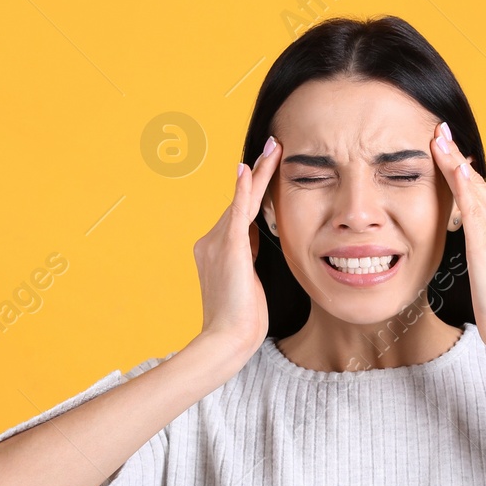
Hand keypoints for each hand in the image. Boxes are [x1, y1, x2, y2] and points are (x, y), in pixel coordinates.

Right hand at [192, 135, 280, 361]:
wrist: (227, 340)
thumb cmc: (241, 320)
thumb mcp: (247, 281)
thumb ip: (247, 255)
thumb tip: (256, 236)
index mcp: (216, 249)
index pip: (239, 214)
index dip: (253, 190)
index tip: (264, 168)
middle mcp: (210, 241)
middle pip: (241, 201)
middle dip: (258, 172)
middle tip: (274, 145)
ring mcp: (217, 243)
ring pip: (243, 200)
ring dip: (260, 172)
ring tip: (275, 147)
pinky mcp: (228, 248)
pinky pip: (237, 212)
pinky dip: (243, 190)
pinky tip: (248, 168)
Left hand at [431, 121, 485, 358]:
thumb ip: (484, 257)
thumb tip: (474, 249)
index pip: (483, 196)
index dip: (465, 172)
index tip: (450, 150)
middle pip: (479, 186)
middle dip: (458, 157)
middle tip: (441, 131)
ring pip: (476, 191)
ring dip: (456, 163)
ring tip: (439, 140)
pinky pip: (474, 209)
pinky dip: (464, 186)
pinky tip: (453, 168)